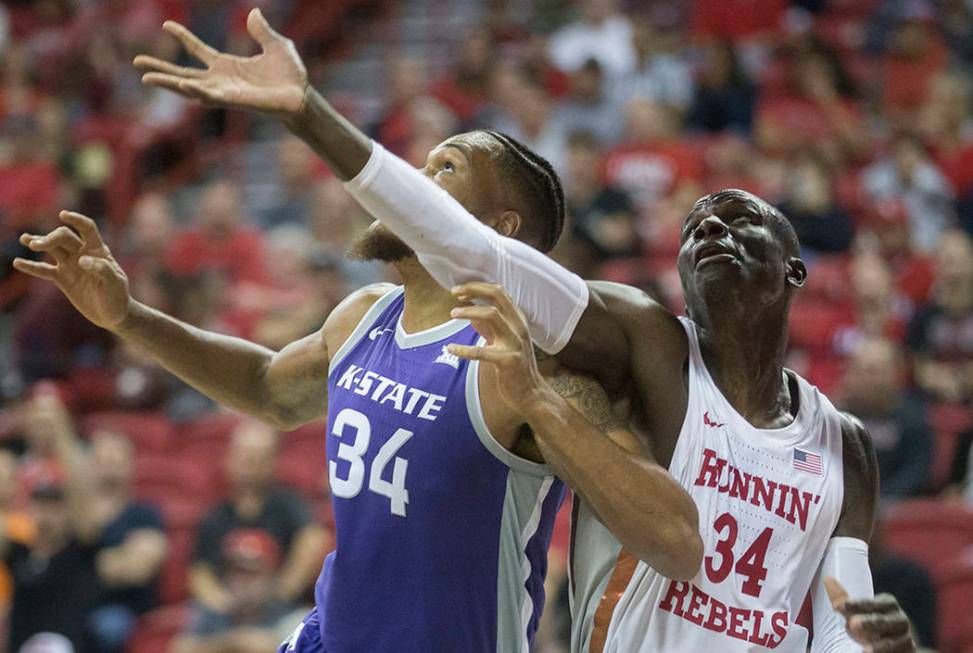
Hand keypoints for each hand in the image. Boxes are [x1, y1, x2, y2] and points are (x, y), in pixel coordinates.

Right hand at [13, 211, 131, 330]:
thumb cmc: (118, 296)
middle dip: (50, 238)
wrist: (113, 314)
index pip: (87, 229)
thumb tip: (82, 260)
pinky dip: (31, 267)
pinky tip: (18, 263)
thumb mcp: (115, 284)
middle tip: (36, 245)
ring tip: (25, 240)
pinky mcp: (62, 279)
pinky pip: (44, 270)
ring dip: (39, 242)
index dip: (76, 220)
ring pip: (52, 249)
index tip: (63, 215)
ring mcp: (71, 265)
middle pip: (64, 237)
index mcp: (98, 251)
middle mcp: (82, 253)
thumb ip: (102, 270)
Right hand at [134, 9, 307, 117]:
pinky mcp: (232, 101)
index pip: (198, 50)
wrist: (301, 95)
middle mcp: (221, 80)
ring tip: (146, 76)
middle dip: (161, 68)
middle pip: (183, 72)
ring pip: (189, 87)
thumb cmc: (290, 75)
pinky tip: (181, 83)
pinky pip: (209, 96)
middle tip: (136, 62)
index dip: (183, 37)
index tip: (165, 24)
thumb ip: (261, 30)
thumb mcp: (276, 44)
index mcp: (227, 65)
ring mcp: (224, 92)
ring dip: (168, 82)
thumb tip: (252, 12)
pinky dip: (195, 90)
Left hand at [446, 283, 547, 413]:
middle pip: (497, 295)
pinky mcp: (508, 360)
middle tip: (454, 292)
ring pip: (491, 315)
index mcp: (517, 320)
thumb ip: (488, 328)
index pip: (499, 292)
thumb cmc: (515, 367)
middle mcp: (519, 327)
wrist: (531, 394)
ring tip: (452, 314)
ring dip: (469, 311)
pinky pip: (481, 351)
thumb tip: (470, 314)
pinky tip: (451, 348)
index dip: (478, 287)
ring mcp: (515, 343)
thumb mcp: (502, 342)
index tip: (459, 291)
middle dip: (474, 289)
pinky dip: (463, 349)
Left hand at [825, 577, 914, 651]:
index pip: (869, 603)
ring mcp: (906, 639)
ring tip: (865, 650)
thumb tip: (828, 579)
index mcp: (888, 604)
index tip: (836, 606)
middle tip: (853, 624)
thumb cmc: (874, 626)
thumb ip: (846, 601)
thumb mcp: (860, 613)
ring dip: (880, 646)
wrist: (897, 647)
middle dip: (869, 623)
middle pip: (883, 621)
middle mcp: (900, 620)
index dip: (853, 605)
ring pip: (894, 642)